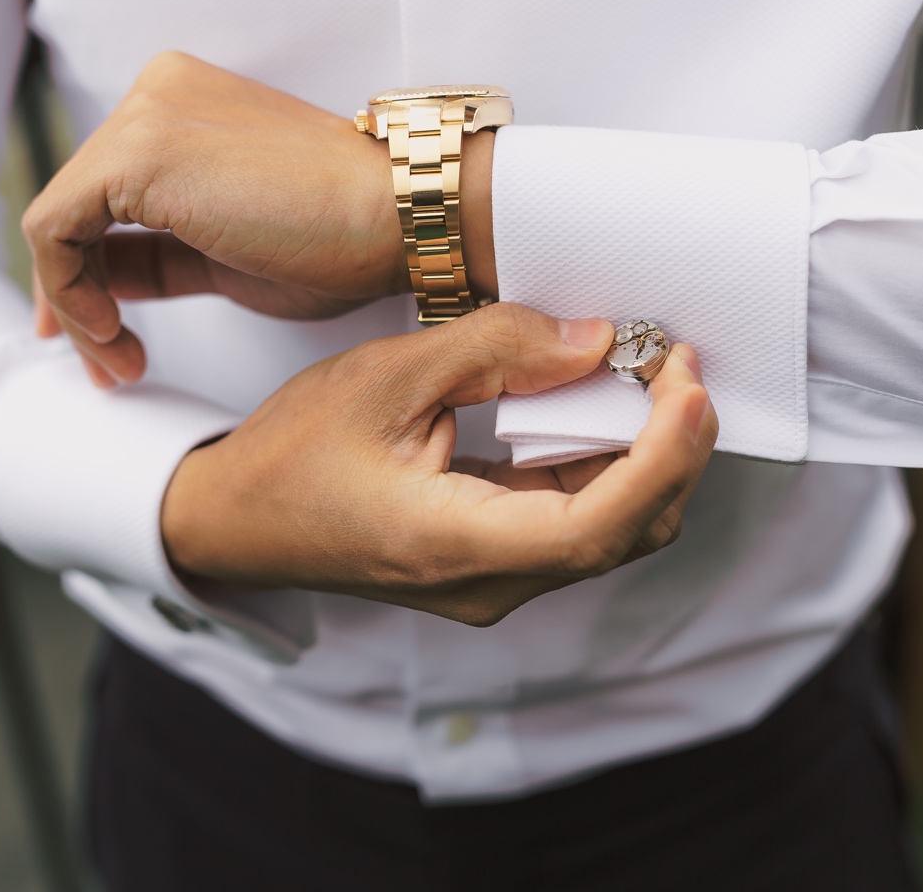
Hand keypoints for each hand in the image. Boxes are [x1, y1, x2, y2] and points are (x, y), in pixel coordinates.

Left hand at [22, 51, 497, 387]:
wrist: (400, 218)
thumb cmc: (344, 242)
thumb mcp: (229, 252)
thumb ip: (161, 254)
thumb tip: (96, 284)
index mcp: (186, 106)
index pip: (107, 195)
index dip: (88, 272)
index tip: (104, 336)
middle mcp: (158, 95)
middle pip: (77, 207)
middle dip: (76, 297)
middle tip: (107, 366)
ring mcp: (144, 117)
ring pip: (58, 222)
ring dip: (75, 307)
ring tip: (119, 364)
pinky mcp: (135, 154)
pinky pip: (55, 230)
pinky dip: (69, 292)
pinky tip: (114, 334)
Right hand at [162, 304, 716, 626]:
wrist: (235, 520)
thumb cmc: (290, 454)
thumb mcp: (386, 377)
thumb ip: (496, 350)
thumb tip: (596, 340)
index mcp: (456, 545)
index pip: (599, 525)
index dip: (664, 455)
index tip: (688, 383)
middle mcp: (487, 583)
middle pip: (624, 531)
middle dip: (671, 448)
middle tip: (674, 361)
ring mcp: (491, 581)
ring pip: (607, 529)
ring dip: (641, 454)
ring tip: (642, 373)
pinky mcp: (489, 564)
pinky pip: (570, 522)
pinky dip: (601, 464)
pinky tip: (594, 405)